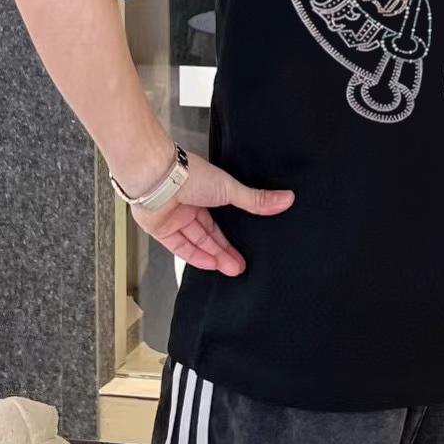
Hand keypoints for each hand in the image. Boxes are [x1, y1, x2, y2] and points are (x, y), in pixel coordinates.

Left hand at [126, 152, 293, 274]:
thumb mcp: (230, 189)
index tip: (246, 248)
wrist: (157, 178)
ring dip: (214, 256)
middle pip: (210, 234)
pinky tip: (210, 265)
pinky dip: (195, 256)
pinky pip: (180, 247)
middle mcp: (189, 205)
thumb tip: (286, 198)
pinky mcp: (161, 229)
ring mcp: (175, 218)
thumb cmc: (189, 174)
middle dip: (225, 251)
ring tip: (232, 269)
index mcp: (205, 191)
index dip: (232, 234)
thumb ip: (256, 200)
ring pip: (197, 242)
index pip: (221, 219)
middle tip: (241, 266)